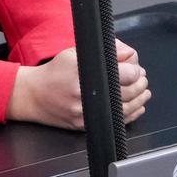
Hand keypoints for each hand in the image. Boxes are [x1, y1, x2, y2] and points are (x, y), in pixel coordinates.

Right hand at [6, 42, 151, 129]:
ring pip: (122, 110)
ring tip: (144, 93)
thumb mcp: (74, 53)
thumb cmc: (53, 73)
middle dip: (139, 86)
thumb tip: (126, 54)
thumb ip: (102, 53)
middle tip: (143, 79)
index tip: (138, 69)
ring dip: (138, 101)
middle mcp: (84, 94)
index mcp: (82, 73)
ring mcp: (84, 113)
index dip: (134, 72)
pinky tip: (136, 109)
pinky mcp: (83, 125)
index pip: (120, 74)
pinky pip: (112, 122)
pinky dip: (128, 116)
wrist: (32, 95)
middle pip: (124, 93)